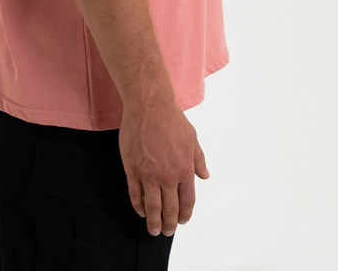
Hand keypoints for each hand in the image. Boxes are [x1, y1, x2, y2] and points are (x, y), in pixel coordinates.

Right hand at [118, 98, 210, 236]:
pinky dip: (138, 206)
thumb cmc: (172, 119)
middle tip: (168, 232)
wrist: (149, 106)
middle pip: (169, 208)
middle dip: (170, 224)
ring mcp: (149, 174)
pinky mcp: (133, 169)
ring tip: (154, 230)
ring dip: (153, 221)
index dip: (185, 214)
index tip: (182, 221)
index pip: (186, 201)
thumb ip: (198, 160)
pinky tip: (140, 211)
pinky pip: (135, 194)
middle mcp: (168, 176)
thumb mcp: (192, 138)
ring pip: (151, 206)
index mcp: (184, 169)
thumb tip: (204, 176)